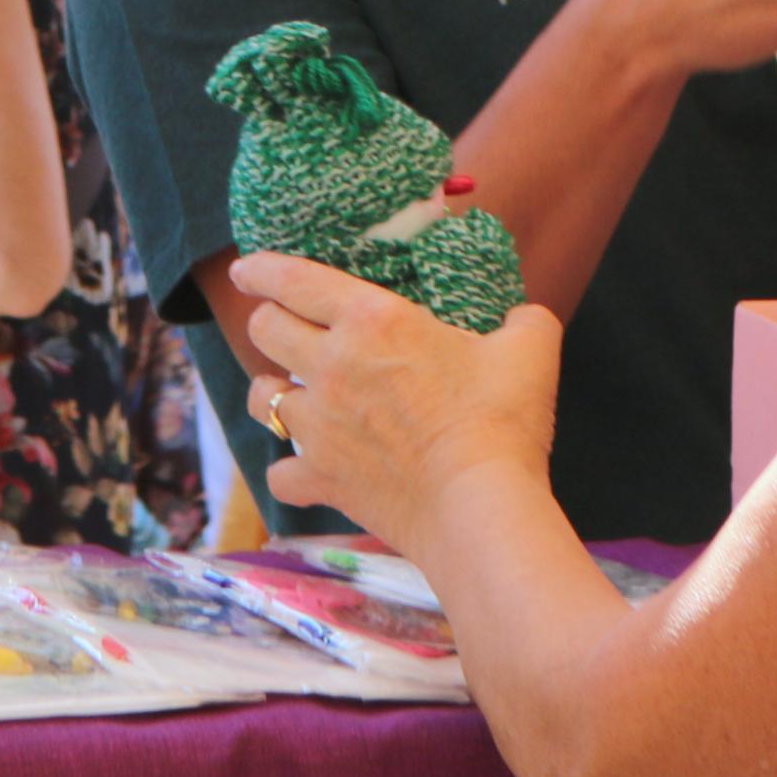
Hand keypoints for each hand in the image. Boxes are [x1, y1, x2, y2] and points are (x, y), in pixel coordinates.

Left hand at [230, 252, 560, 556]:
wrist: (480, 508)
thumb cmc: (501, 422)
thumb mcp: (529, 351)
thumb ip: (524, 321)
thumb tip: (525, 318)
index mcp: (373, 321)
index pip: (295, 280)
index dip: (264, 268)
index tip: (247, 268)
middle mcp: (331, 366)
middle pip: (265, 330)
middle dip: (267, 320)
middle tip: (280, 324)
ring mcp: (318, 427)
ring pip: (259, 397)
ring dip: (269, 389)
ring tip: (284, 391)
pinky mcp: (321, 479)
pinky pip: (281, 473)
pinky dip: (290, 470)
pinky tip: (304, 468)